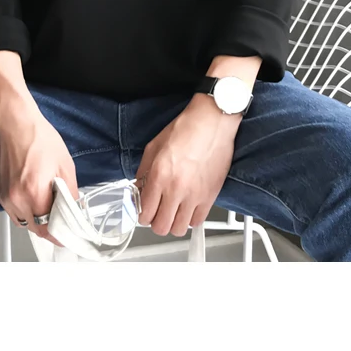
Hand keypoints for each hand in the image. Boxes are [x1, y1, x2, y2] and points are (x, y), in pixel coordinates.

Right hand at [0, 93, 78, 245]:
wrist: (15, 124)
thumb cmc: (38, 138)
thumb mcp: (65, 166)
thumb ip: (70, 194)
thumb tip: (74, 211)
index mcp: (34, 193)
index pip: (48, 229)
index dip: (60, 234)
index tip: (68, 234)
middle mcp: (16, 199)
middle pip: (35, 229)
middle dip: (50, 226)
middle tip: (62, 218)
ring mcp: (5, 197)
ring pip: (24, 222)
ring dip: (37, 219)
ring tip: (48, 203)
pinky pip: (14, 212)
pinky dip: (26, 210)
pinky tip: (35, 195)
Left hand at [135, 94, 240, 236]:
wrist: (212, 122)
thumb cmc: (186, 129)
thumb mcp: (154, 146)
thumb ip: (143, 171)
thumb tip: (138, 189)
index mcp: (159, 175)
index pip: (144, 213)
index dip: (141, 214)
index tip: (144, 209)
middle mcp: (176, 188)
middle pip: (160, 227)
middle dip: (155, 221)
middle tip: (157, 211)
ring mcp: (195, 195)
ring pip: (178, 229)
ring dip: (173, 222)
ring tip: (172, 211)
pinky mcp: (210, 196)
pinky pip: (197, 221)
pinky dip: (190, 219)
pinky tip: (187, 208)